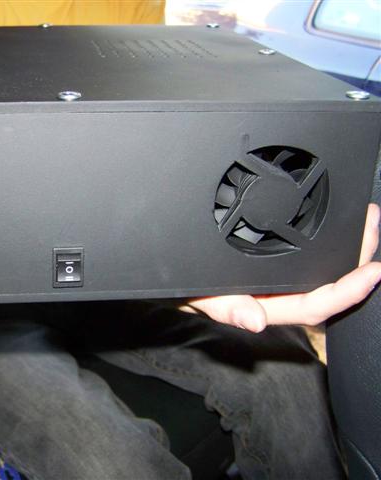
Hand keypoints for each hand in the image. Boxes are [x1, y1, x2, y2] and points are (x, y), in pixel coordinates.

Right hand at [179, 203, 380, 331]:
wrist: (179, 282)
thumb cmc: (191, 290)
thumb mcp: (203, 296)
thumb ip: (227, 308)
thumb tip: (255, 321)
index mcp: (269, 307)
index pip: (316, 305)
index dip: (348, 291)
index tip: (372, 272)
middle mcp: (282, 296)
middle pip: (331, 286)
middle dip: (359, 258)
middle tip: (371, 224)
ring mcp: (283, 281)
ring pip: (326, 271)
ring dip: (350, 247)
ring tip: (365, 219)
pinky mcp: (278, 266)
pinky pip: (312, 259)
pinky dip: (330, 242)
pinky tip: (340, 225)